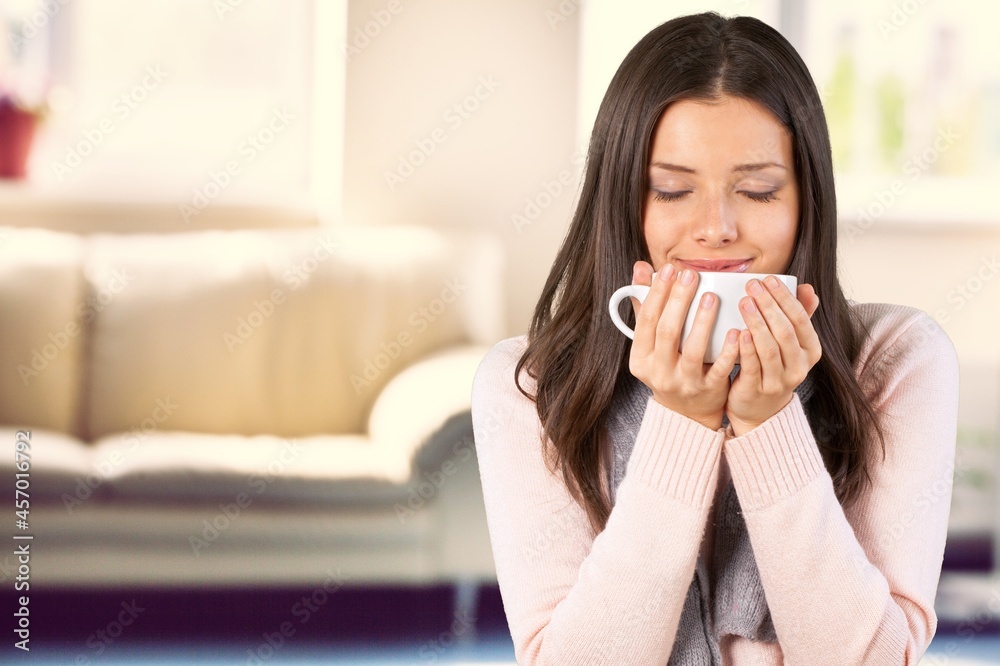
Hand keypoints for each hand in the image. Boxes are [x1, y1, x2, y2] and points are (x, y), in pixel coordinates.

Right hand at [627, 260, 740, 430]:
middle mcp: (658, 372)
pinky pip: (718, 368)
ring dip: (702, 321)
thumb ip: (645, 307)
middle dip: (679, 300)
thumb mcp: (651, 343)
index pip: (646, 320)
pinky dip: (728, 349)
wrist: (686, 413)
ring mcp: (683, 383)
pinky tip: (737, 329)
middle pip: (666, 331)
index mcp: (641, 358)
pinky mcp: (707, 391)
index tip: (669, 269)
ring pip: (692, 349)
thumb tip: (640, 269)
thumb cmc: (669, 366)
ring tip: (712, 296)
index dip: (657, 293)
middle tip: (691, 274)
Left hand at [726, 276, 821, 435]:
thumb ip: (798, 317)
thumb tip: (808, 288)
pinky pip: (752, 367)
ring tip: (744, 302)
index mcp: (810, 351)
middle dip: (769, 306)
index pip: (801, 320)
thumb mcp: (789, 344)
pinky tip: (738, 331)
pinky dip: (746, 348)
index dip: (785, 298)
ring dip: (757, 323)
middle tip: (752, 285)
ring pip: (769, 349)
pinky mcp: (757, 390)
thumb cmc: (773, 366)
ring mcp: (778, 381)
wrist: (759, 409)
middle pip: (785, 332)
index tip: (768, 279)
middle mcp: (799, 367)